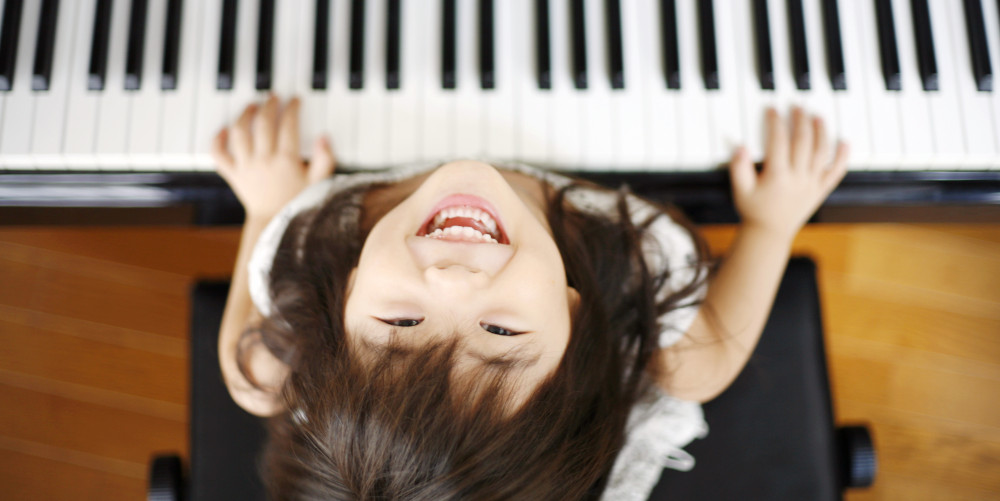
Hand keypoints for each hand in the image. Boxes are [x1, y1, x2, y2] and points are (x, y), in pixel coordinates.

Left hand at [212, 95, 335, 220]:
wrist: (275, 227)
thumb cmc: (298, 206)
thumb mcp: (319, 184)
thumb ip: (324, 160)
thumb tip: (324, 138)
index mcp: (286, 161)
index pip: (288, 125)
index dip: (292, 109)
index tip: (295, 101)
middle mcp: (264, 160)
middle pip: (263, 123)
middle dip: (269, 105)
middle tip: (274, 98)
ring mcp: (246, 167)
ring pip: (240, 133)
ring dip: (244, 115)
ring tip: (251, 106)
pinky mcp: (234, 175)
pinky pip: (219, 155)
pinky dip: (218, 140)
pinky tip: (223, 130)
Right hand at [729, 107, 848, 239]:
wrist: (770, 233)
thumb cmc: (754, 211)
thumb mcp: (740, 190)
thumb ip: (738, 168)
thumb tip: (740, 147)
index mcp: (777, 176)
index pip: (778, 141)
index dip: (775, 122)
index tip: (773, 110)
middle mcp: (797, 178)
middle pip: (803, 141)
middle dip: (800, 120)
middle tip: (797, 107)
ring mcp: (811, 184)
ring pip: (821, 152)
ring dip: (821, 131)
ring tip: (817, 117)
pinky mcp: (820, 190)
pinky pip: (836, 172)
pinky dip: (842, 157)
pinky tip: (845, 142)